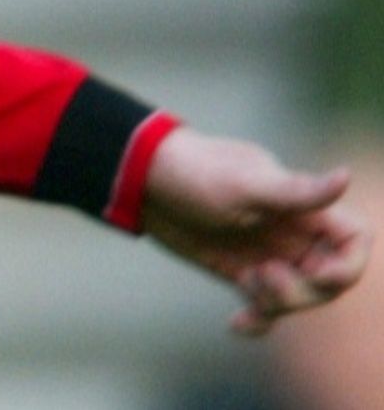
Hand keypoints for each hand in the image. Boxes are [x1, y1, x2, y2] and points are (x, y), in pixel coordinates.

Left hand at [141, 126, 370, 336]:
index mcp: (302, 209)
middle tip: (262, 275)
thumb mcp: (244, 184)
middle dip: (305, 290)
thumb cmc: (194, 171)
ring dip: (278, 303)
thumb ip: (297, 192)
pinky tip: (235, 324)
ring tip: (244, 279)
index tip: (319, 272)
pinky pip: (265, 307)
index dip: (349, 264)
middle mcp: (292, 233)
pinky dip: (258, 321)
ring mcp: (268, 254)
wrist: (142, 179)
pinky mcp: (240, 271)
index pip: (355, 240)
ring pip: (299, 296)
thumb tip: (346, 176)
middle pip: (329, 279)